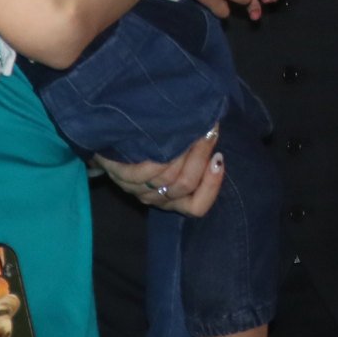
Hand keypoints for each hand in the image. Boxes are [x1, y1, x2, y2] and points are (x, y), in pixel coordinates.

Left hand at [98, 127, 222, 215]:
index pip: (197, 207)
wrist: (119, 134)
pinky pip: (141, 172)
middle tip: (207, 132)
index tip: (218, 158)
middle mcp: (157, 198)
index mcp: (175, 198)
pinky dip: (158, 153)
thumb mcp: (186, 150)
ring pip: (166, 177)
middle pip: (185, 185)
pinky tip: (166, 137)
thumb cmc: (159, 142)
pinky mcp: (119, 175)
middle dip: (200, 156)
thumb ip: (201, 151)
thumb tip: (217, 134)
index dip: (211, 185)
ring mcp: (137, 189)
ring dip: (182, 150)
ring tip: (190, 129)